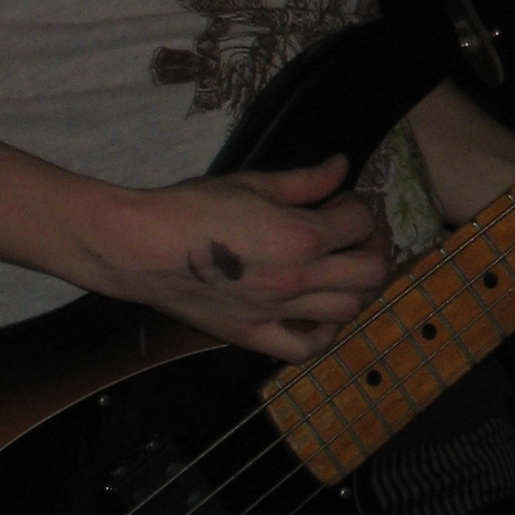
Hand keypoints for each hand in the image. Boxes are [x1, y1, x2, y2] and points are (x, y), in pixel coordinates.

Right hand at [91, 152, 392, 361]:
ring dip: (359, 287)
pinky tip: (321, 313)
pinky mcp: (252, 335)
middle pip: (371, 272)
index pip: (360, 222)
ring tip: (345, 269)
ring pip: (349, 310)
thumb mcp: (252, 182)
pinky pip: (305, 347)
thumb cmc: (190, 207)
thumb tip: (341, 166)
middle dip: (375, 248)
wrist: (140, 248)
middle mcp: (297, 279)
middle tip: (358, 236)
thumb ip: (305, 180)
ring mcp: (277, 312)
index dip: (360, 206)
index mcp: (300, 236)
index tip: (344, 200)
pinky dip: (324, 333)